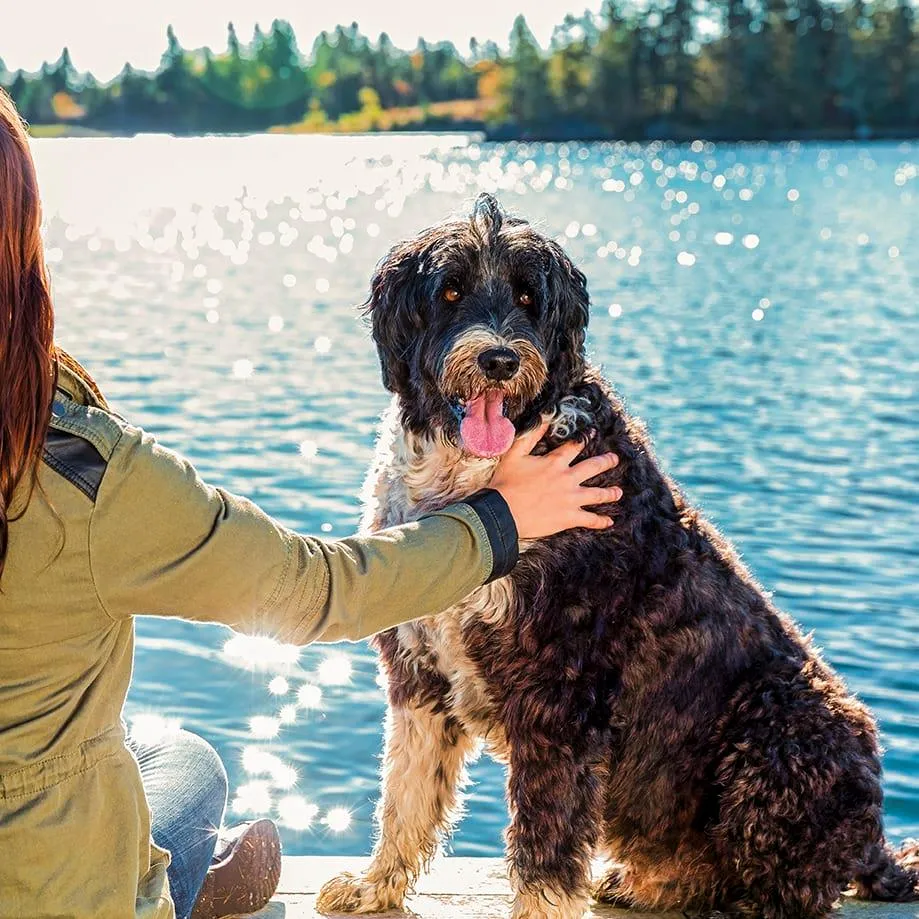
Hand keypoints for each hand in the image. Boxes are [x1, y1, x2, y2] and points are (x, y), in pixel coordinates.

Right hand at [489, 422, 620, 539]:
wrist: (503, 513)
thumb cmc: (506, 483)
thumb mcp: (515, 454)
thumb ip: (531, 436)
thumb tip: (544, 418)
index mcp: (555, 462)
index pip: (575, 446)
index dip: (585, 438)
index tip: (593, 433)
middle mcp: (567, 479)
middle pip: (594, 467)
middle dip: (607, 461)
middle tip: (616, 459)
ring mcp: (571, 499)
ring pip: (597, 494)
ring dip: (610, 493)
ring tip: (619, 492)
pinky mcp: (569, 517)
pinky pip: (590, 519)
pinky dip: (600, 521)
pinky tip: (609, 521)